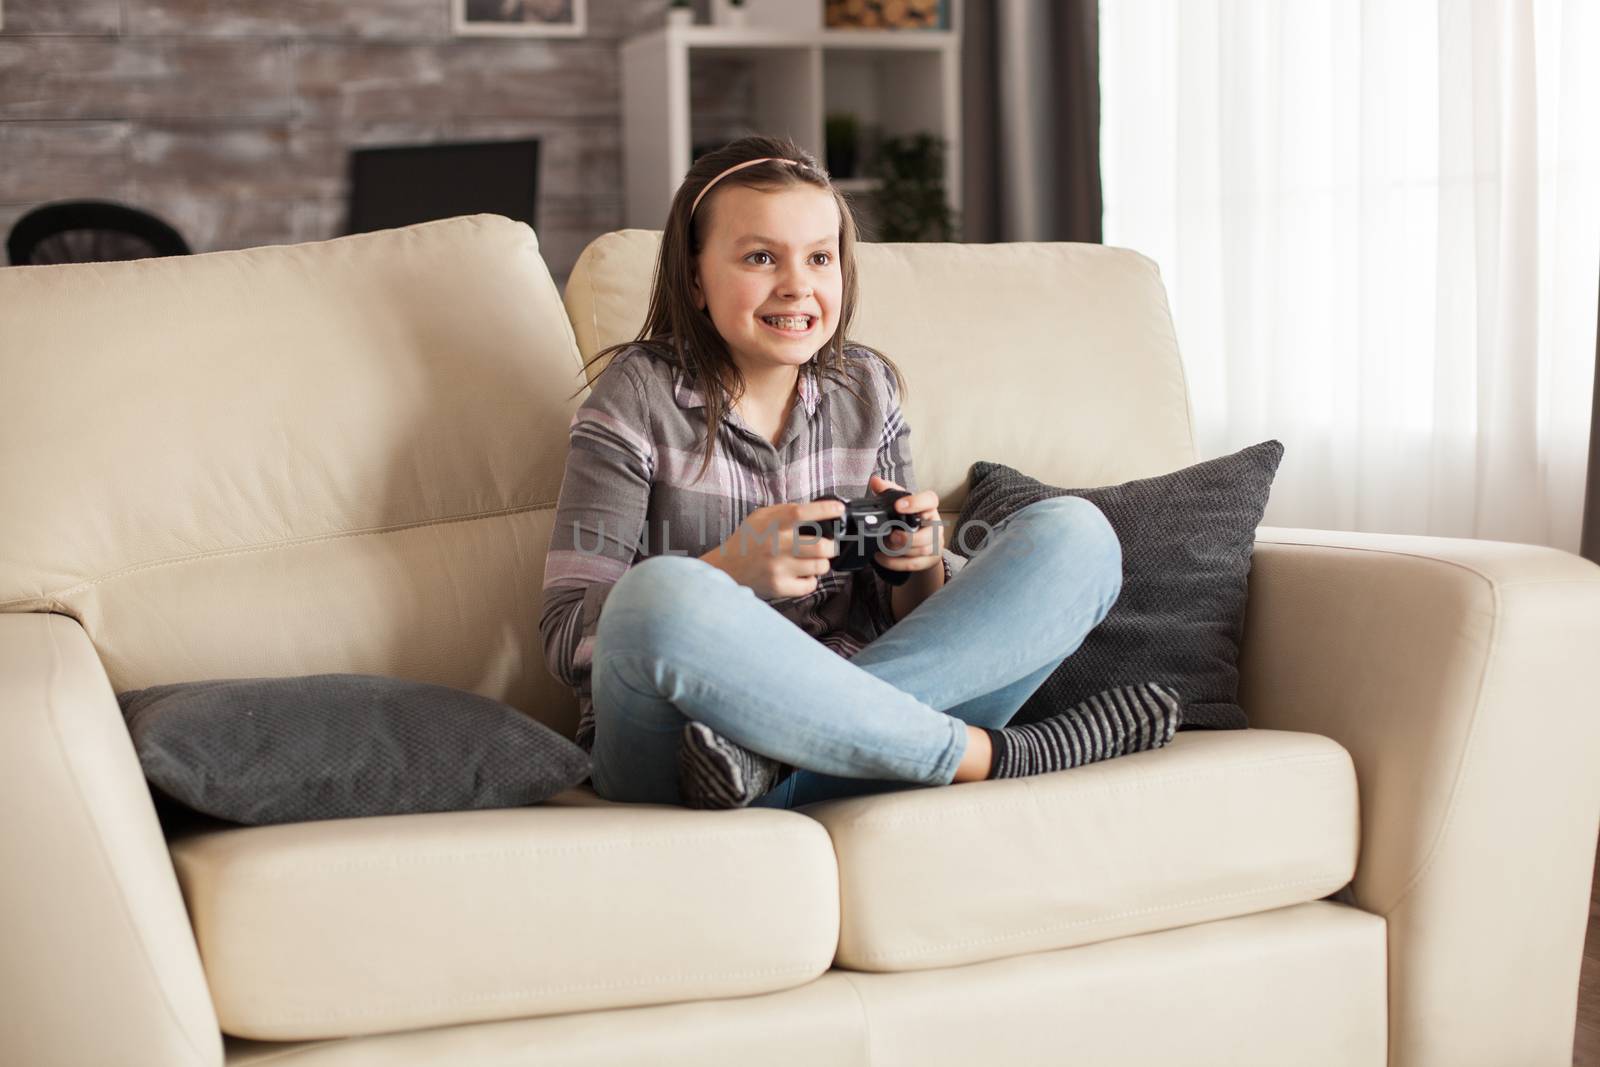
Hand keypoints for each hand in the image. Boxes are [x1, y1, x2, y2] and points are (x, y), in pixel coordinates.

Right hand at [699, 498, 845, 599]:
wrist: (726, 569)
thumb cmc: (747, 541)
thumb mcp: (760, 517)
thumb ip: (784, 512)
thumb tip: (815, 510)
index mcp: (773, 525)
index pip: (802, 513)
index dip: (825, 509)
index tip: (839, 510)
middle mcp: (777, 546)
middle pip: (821, 546)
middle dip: (831, 546)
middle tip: (828, 546)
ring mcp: (779, 568)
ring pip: (820, 566)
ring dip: (822, 563)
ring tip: (814, 560)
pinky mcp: (779, 587)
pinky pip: (810, 585)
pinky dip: (811, 580)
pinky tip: (803, 574)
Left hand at [868, 474, 943, 574]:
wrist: (921, 543)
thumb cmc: (910, 520)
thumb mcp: (900, 504)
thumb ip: (888, 491)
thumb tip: (875, 481)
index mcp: (928, 508)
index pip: (930, 500)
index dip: (916, 503)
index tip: (898, 506)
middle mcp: (935, 525)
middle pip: (929, 532)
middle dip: (908, 537)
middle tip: (890, 536)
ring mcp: (935, 544)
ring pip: (922, 550)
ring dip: (899, 551)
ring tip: (883, 547)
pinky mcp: (930, 559)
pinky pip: (914, 564)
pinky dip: (895, 562)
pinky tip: (881, 557)